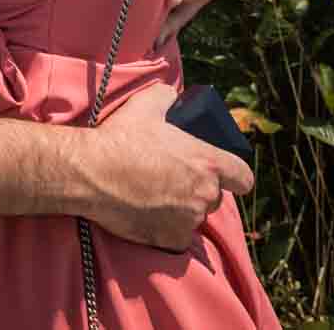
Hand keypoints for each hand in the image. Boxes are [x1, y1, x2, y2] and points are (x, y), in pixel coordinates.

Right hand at [79, 82, 252, 250]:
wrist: (90, 172)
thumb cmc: (120, 138)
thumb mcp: (144, 105)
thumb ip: (166, 96)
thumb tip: (172, 94)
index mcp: (208, 163)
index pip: (244, 178)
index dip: (234, 176)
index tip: (220, 175)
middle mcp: (205, 195)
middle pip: (214, 198)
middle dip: (198, 191)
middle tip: (172, 180)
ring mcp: (188, 220)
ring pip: (193, 218)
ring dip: (181, 210)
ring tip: (153, 197)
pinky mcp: (170, 239)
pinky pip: (176, 238)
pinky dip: (165, 230)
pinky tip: (146, 216)